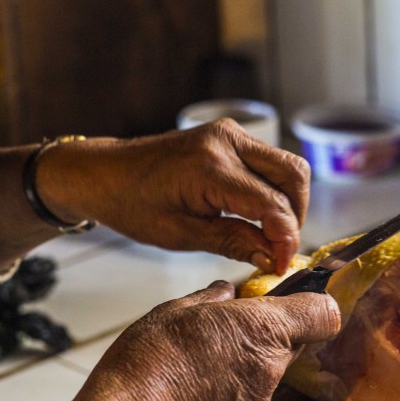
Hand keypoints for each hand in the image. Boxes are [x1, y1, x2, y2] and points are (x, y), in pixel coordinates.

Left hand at [37, 120, 309, 273]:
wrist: (104, 172)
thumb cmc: (132, 204)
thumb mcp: (181, 235)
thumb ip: (234, 242)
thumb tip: (273, 258)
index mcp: (210, 167)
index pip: (272, 204)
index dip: (285, 239)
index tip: (281, 266)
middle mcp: (226, 142)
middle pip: (294, 176)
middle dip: (295, 217)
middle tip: (279, 249)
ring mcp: (230, 134)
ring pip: (288, 167)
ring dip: (288, 203)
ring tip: (269, 234)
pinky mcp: (231, 136)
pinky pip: (271, 162)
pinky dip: (274, 190)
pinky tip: (258, 216)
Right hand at [78, 281, 339, 400]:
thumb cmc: (152, 356)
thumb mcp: (179, 308)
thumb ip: (213, 298)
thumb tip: (227, 293)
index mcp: (265, 329)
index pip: (324, 315)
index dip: (313, 308)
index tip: (293, 305)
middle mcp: (272, 368)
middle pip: (290, 346)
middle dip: (266, 337)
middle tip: (225, 333)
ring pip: (265, 377)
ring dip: (243, 368)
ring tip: (198, 367)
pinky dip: (226, 397)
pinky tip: (192, 394)